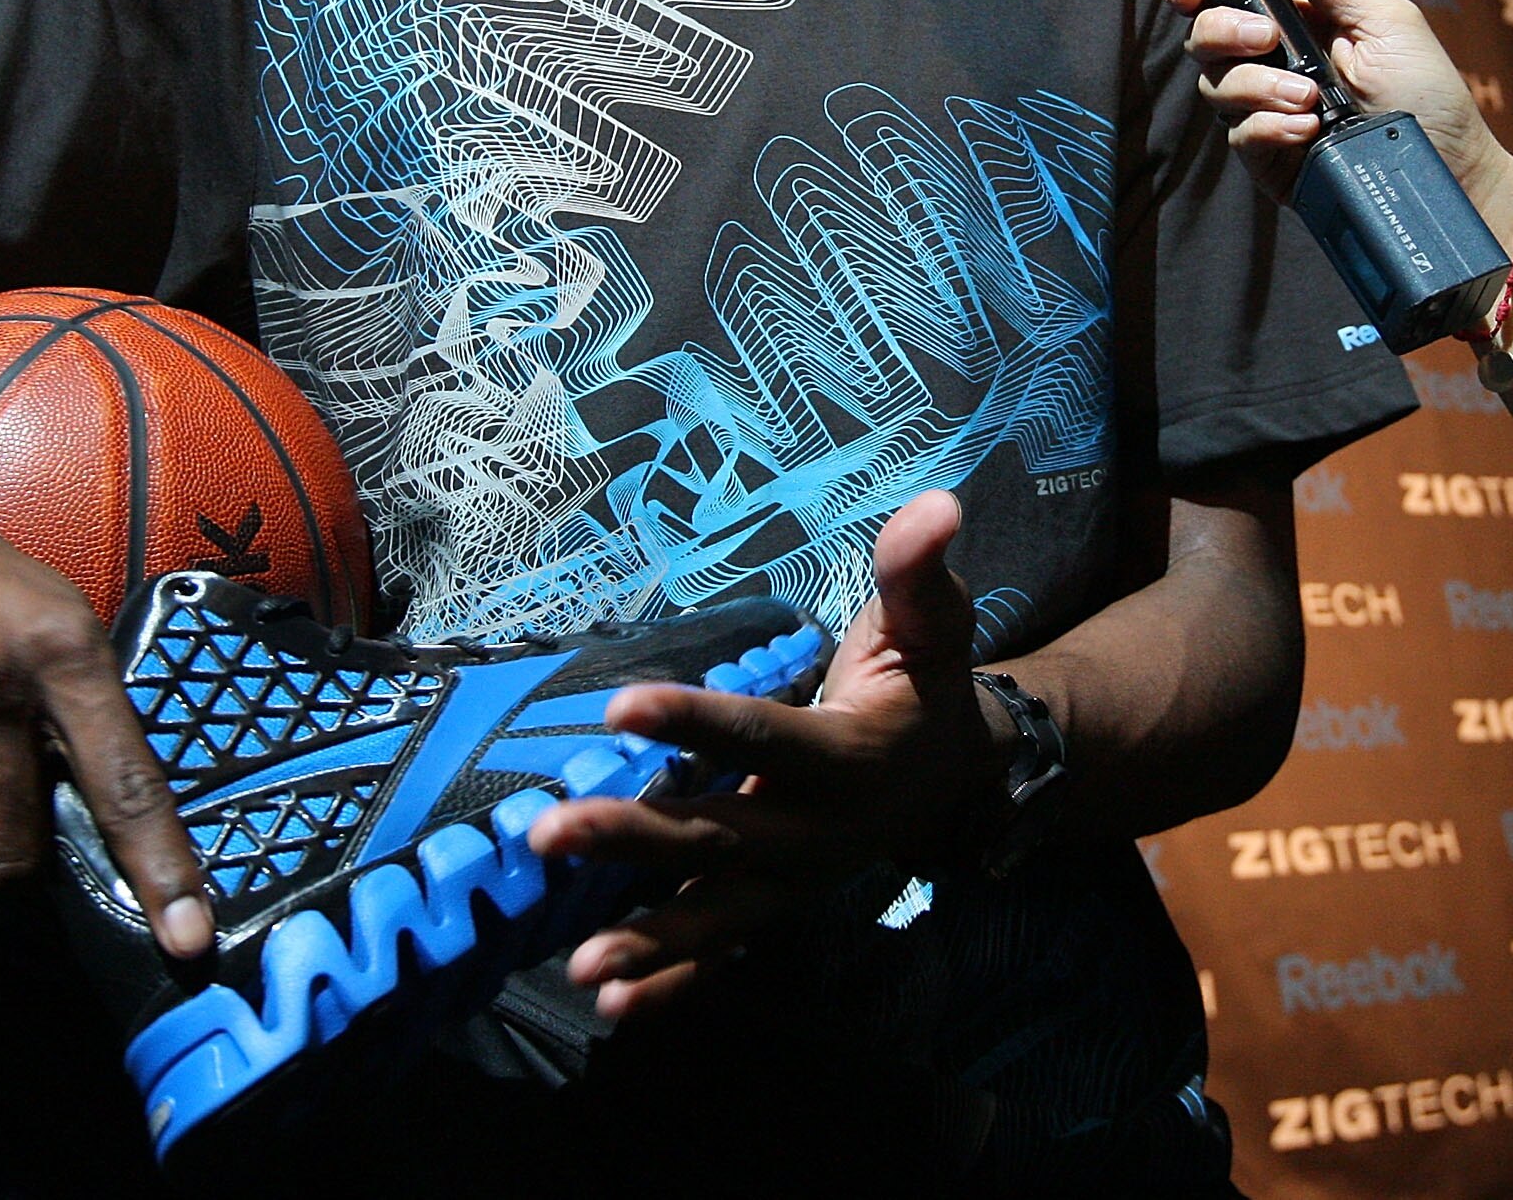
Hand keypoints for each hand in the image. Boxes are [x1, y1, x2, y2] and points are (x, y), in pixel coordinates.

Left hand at [524, 490, 999, 1018]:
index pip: (761, 736)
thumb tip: (936, 505)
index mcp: (848, 756)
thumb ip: (919, 571)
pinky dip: (674, 984)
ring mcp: (796, 881)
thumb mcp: (933, 624)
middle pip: (719, 836)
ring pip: (716, 911)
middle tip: (550, 833)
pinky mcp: (779, 905)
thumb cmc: (926, 685)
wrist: (962, 776)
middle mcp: (818, 831)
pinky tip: (613, 1007)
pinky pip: (724, 952)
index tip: (619, 708)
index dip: (693, 723)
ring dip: (650, 938)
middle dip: (634, 839)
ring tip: (582, 963)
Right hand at [1166, 0, 1508, 201]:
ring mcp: (1266, 111)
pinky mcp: (1269, 155)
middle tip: (1265, 37)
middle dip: (1224, 30)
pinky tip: (1308, 129)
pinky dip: (1269, 127)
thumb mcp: (1386, 19)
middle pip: (1206, 37)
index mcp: (1295, 21)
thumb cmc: (1427, 90)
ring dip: (1258, 84)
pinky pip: (1240, 135)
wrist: (1448, 166)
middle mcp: (1271, 63)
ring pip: (1217, 86)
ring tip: (1310, 97)